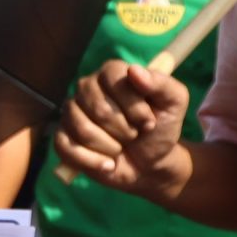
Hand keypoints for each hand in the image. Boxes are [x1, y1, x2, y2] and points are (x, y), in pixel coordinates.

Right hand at [49, 61, 191, 199]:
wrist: (151, 163)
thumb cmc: (160, 128)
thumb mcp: (174, 104)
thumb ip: (162, 84)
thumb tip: (134, 71)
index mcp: (112, 72)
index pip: (113, 78)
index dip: (133, 105)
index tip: (149, 122)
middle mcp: (87, 87)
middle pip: (98, 108)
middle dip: (124, 129)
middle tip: (135, 135)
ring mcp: (72, 112)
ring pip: (82, 129)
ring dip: (110, 147)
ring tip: (121, 149)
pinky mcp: (63, 137)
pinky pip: (66, 147)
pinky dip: (92, 161)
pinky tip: (108, 165)